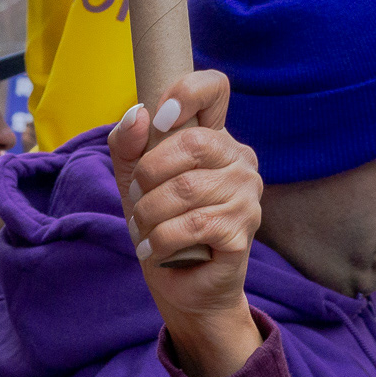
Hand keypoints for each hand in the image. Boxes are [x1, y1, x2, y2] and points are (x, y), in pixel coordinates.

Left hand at [108, 71, 262, 376]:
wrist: (183, 288)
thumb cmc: (162, 226)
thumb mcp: (133, 180)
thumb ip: (128, 143)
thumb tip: (139, 114)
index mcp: (217, 139)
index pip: (214, 88)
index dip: (185, 92)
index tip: (159, 119)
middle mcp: (241, 161)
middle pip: (193, 142)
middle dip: (149, 174)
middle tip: (139, 199)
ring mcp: (247, 197)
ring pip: (186, 190)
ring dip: (150, 215)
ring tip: (145, 230)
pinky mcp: (241, 232)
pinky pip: (194, 224)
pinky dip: (162, 240)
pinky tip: (157, 251)